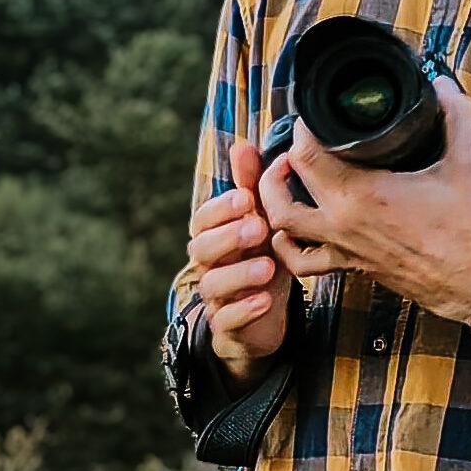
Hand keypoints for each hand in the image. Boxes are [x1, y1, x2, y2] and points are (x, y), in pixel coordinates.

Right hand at [187, 140, 292, 388]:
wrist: (266, 311)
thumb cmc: (262, 254)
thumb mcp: (261, 218)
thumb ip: (251, 183)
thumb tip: (242, 144)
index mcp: (216, 234)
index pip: (204, 218)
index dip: (220, 208)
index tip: (246, 197)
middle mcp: (210, 264)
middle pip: (202, 249)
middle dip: (228, 236)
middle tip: (258, 227)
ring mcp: (216, 297)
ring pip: (212, 285)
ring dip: (239, 274)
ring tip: (268, 266)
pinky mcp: (228, 326)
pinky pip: (227, 321)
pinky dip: (245, 311)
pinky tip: (266, 300)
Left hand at [259, 77, 470, 325]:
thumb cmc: (465, 227)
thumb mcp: (465, 163)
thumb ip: (456, 117)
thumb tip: (443, 85)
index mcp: (363, 193)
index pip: (308, 154)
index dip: (302, 128)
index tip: (312, 113)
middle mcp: (342, 222)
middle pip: (288, 184)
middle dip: (287, 154)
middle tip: (302, 137)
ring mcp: (341, 247)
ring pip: (282, 224)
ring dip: (273, 197)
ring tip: (284, 174)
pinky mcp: (348, 266)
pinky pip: (301, 261)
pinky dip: (286, 245)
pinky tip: (290, 229)